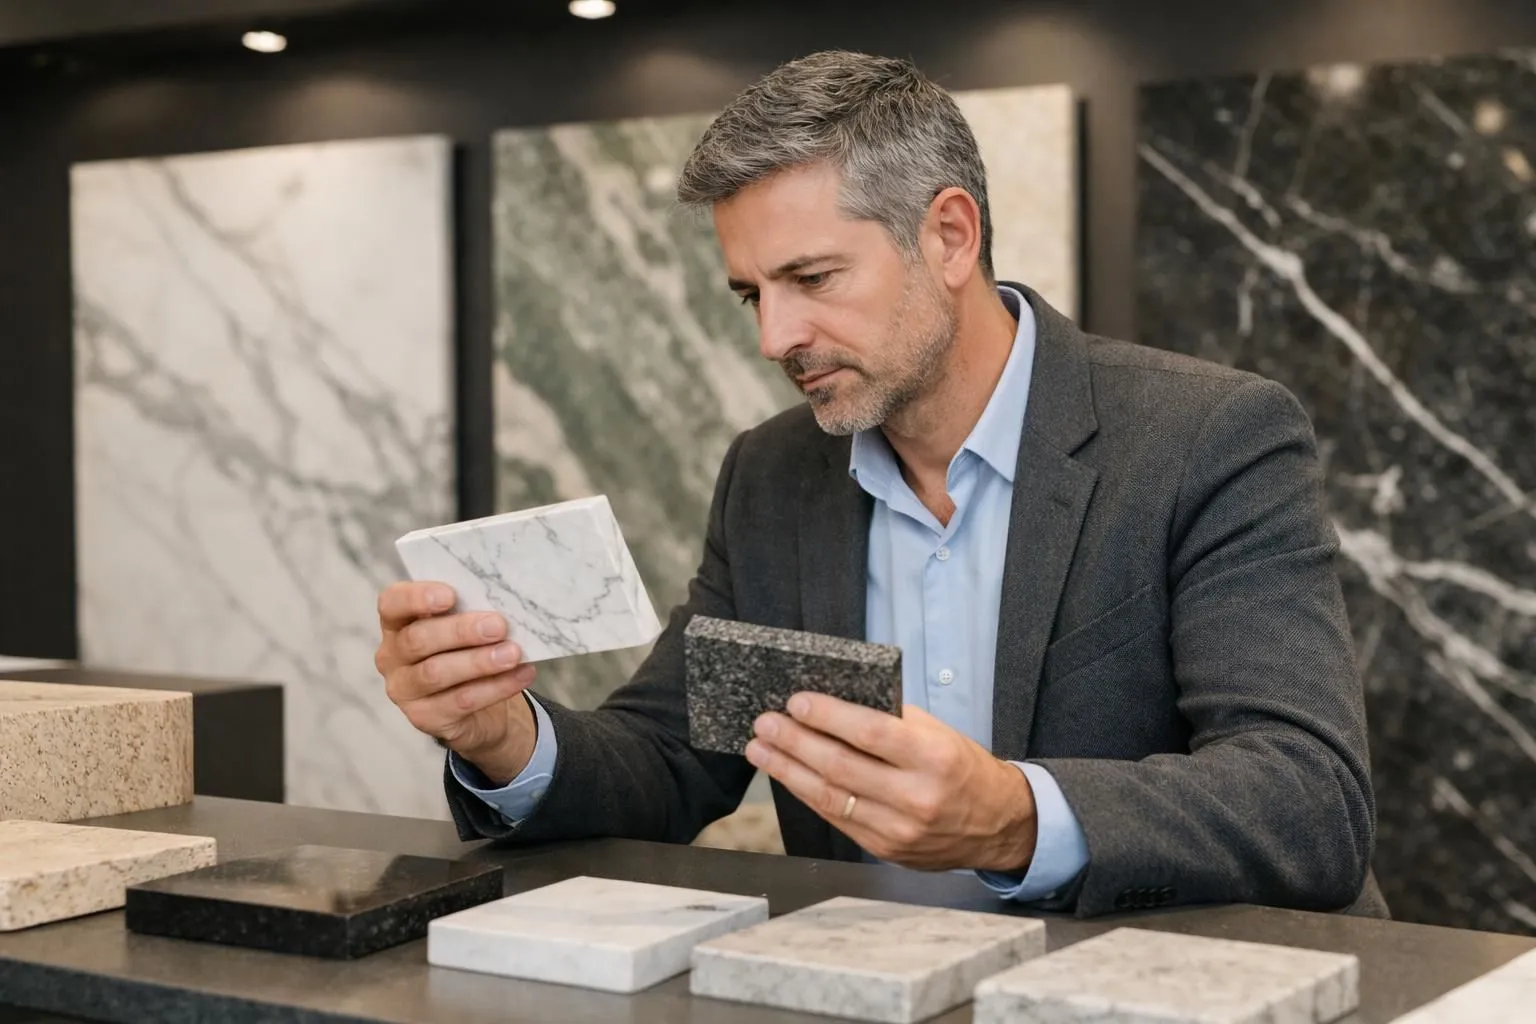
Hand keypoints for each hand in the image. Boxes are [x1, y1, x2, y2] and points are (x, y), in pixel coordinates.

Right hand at [375, 581, 538, 784]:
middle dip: (460, 631)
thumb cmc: (466, 649)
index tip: (450, 595)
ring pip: (436, 673)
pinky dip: (496, 687)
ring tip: (512, 653)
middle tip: (498, 626)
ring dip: (479, 662)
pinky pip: (460, 701)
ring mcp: (404, 690)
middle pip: (418, 639)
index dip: (416, 597)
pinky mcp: (423, 718)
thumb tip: (502, 602)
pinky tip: (521, 674)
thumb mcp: (464, 625)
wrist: (478, 702)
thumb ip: (470, 610)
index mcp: (397, 623)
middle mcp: (392, 656)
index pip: (392, 603)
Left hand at [745, 695, 1037, 872]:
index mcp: (934, 758)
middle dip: (794, 742)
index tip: (796, 702)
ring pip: (830, 797)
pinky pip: (837, 819)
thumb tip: (834, 702)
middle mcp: (915, 797)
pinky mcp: (885, 849)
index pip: (869, 733)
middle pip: (840, 766)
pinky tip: (788, 776)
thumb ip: (890, 720)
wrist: (997, 824)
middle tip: (765, 723)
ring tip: (761, 749)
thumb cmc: (962, 768)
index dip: (827, 716)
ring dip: (788, 771)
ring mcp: (898, 829)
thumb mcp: (938, 733)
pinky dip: (808, 794)